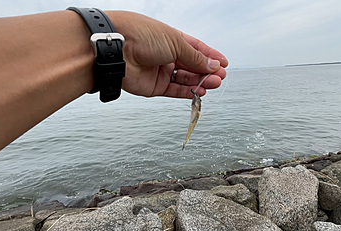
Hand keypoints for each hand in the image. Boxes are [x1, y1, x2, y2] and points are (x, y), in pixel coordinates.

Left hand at [106, 11, 228, 97]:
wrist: (116, 48)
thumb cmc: (141, 35)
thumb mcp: (175, 42)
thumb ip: (195, 57)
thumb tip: (212, 64)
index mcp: (171, 38)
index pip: (196, 48)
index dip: (211, 56)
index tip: (224, 63)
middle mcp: (165, 54)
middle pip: (192, 65)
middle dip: (207, 71)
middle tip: (220, 77)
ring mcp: (159, 71)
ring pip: (185, 79)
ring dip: (201, 82)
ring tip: (214, 84)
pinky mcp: (153, 86)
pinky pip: (174, 91)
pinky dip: (187, 92)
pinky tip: (200, 91)